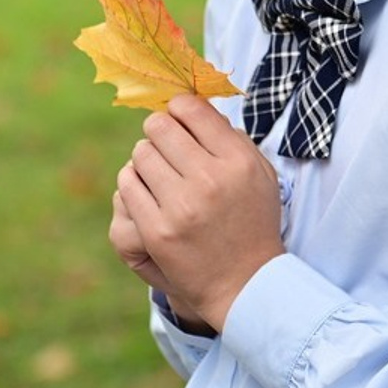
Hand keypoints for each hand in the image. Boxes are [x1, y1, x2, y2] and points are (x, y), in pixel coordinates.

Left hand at [115, 95, 283, 331]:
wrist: (245, 281)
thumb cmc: (253, 220)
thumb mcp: (260, 173)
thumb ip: (231, 137)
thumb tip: (193, 107)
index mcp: (238, 161)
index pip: (193, 110)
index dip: (179, 106)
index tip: (178, 113)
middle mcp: (210, 179)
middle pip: (160, 128)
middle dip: (159, 130)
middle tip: (164, 141)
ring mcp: (180, 207)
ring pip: (140, 155)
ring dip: (146, 158)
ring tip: (159, 172)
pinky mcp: (156, 231)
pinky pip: (127, 186)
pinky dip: (134, 184)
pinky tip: (149, 192)